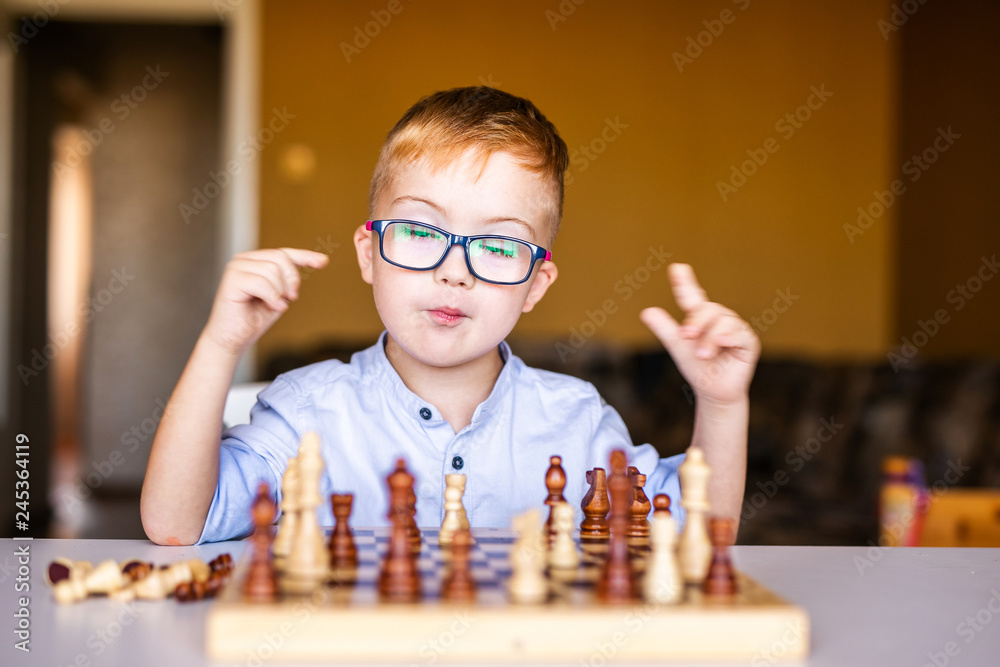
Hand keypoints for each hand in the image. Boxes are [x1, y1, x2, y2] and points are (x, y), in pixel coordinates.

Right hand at [203, 248, 328, 355]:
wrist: (233, 339)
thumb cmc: (253, 319)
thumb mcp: (279, 295)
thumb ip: (288, 279)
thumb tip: (315, 261)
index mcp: (255, 261)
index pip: (284, 253)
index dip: (305, 256)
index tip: (323, 262)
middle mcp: (244, 260)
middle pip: (281, 258)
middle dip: (291, 280)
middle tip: (289, 298)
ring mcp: (236, 268)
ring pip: (272, 270)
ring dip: (279, 292)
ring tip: (274, 305)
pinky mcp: (231, 280)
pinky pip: (262, 283)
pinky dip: (271, 297)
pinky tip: (271, 306)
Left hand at [640, 263, 759, 405]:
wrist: (713, 392)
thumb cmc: (698, 368)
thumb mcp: (678, 347)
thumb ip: (664, 328)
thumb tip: (646, 312)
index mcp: (702, 318)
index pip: (693, 297)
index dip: (685, 282)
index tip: (677, 268)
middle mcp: (720, 319)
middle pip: (709, 309)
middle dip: (696, 321)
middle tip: (685, 335)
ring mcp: (735, 329)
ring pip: (723, 321)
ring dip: (710, 337)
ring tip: (701, 354)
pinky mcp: (748, 341)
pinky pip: (739, 333)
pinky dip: (727, 337)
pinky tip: (721, 343)